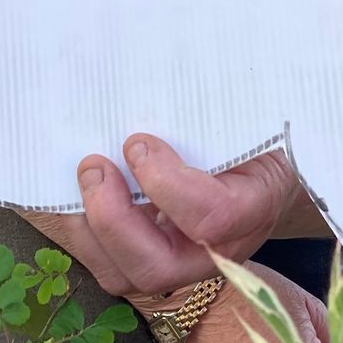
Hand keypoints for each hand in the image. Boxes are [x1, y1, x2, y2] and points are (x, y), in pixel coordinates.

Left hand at [38, 134, 301, 297]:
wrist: (269, 168)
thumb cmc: (258, 132)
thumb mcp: (254, 115)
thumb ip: (224, 109)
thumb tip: (175, 67)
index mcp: (253, 207)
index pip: (213, 218)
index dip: (168, 185)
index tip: (138, 142)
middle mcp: (216, 250)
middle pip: (156, 268)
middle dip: (112, 219)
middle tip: (94, 165)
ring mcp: (181, 263)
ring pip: (123, 274)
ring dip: (88, 227)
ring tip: (83, 175)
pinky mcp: (151, 259)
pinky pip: (109, 263)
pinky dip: (82, 229)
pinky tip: (73, 190)